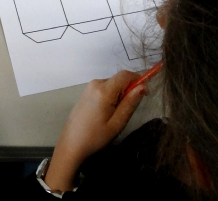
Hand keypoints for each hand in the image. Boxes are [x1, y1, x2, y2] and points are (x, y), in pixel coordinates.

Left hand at [44, 70, 148, 191]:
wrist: (71, 144)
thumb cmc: (96, 136)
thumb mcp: (117, 123)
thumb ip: (130, 103)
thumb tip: (143, 86)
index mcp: (104, 90)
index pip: (126, 74)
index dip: (139, 80)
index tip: (146, 94)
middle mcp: (96, 83)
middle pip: (119, 79)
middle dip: (128, 91)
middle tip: (126, 112)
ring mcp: (89, 87)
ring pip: (113, 84)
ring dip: (119, 95)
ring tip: (114, 116)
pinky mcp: (87, 92)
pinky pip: (105, 89)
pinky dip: (111, 97)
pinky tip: (106, 114)